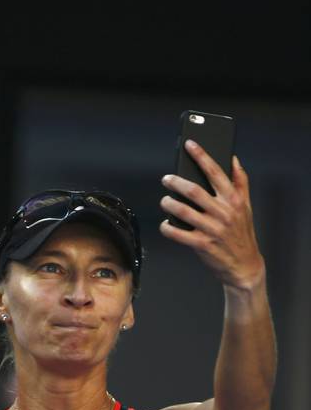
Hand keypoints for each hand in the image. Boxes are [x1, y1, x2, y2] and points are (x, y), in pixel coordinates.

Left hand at [160, 140, 264, 290]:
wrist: (244, 265)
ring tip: (165, 201)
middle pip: (194, 191)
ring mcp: (212, 229)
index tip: (190, 144)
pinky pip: (177, 233)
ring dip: (169, 204)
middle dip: (176, 182)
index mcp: (233, 200)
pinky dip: (167, 227)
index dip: (201, 156)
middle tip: (167, 178)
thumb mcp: (245, 206)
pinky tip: (166, 224)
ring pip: (183, 211)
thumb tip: (233, 159)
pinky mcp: (202, 244)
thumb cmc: (241, 232)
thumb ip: (240, 182)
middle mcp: (223, 212)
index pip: (215, 172)